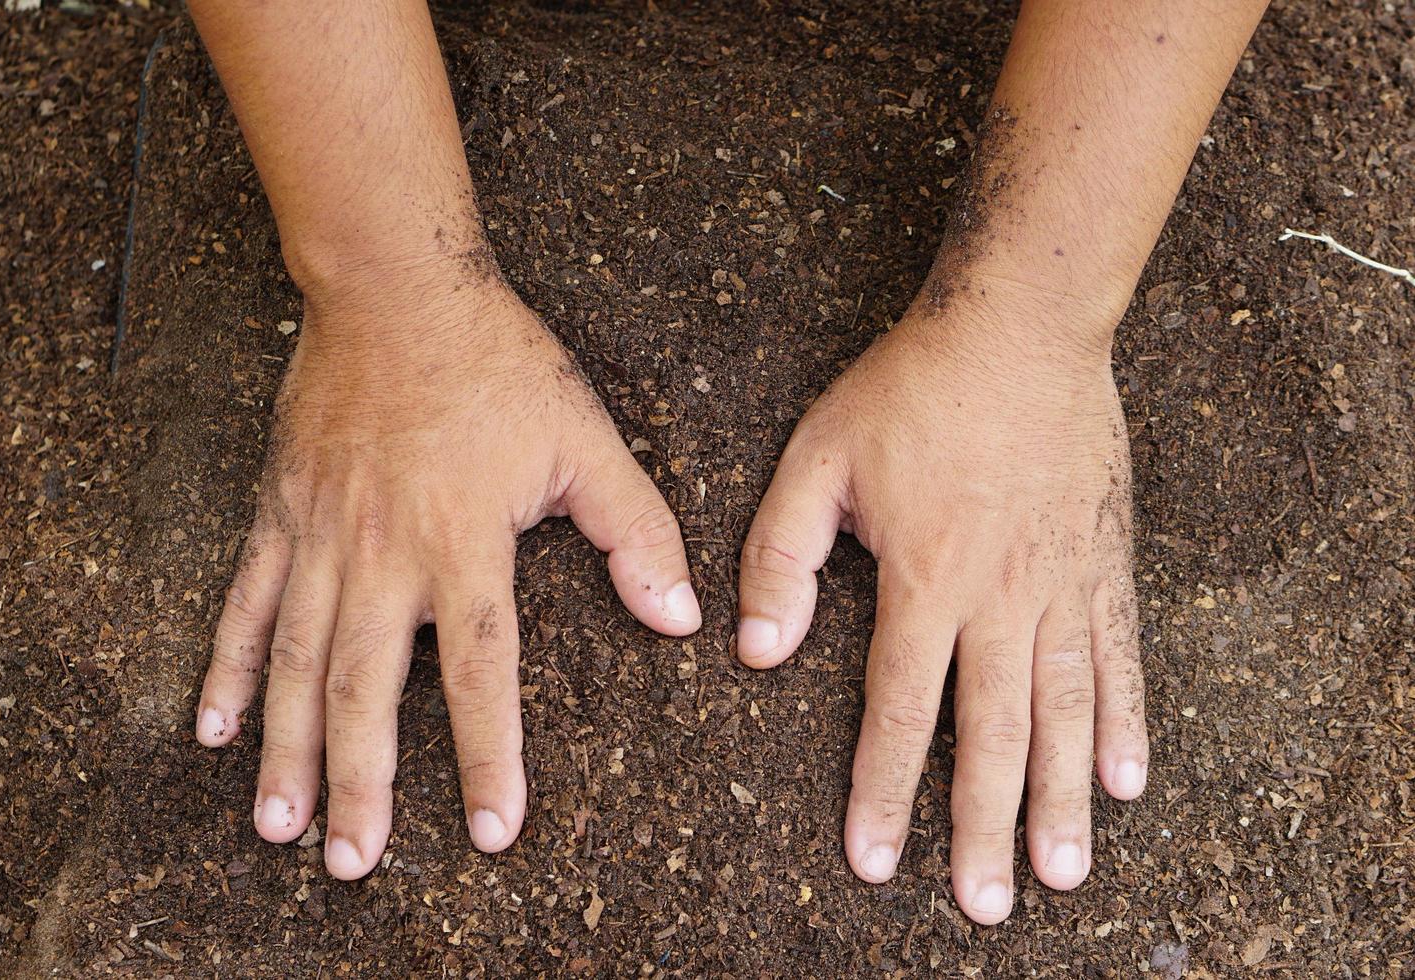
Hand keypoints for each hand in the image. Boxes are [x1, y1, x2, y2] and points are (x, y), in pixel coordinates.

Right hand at [194, 261, 700, 879]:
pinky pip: (249, 603)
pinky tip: (215, 727)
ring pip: (300, 663)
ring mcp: (323, 537)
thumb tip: (678, 615)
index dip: (489, 757)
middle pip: (369, 692)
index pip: (482, 674)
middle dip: (362, 784)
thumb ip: (633, 530)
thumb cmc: (498, 364)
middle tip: (354, 863)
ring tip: (280, 828)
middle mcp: (386, 556)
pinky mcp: (281, 513)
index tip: (490, 831)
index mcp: (466, 545)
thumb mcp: (585, 440)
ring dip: (288, 750)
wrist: (397, 290)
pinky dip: (231, 667)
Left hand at [736, 294, 1147, 923]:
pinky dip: (1125, 722)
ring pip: (1065, 712)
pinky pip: (1121, 658)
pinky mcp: (1105, 563)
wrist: (1018, 327)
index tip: (876, 860)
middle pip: (991, 735)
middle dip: (981, 827)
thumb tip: (757, 650)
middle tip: (986, 904)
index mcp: (923, 580)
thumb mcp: (815, 460)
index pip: (898, 708)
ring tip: (1063, 872)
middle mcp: (1001, 599)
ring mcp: (1063, 585)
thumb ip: (780, 556)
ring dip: (1061, 799)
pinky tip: (1127, 779)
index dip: (883, 790)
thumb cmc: (910, 390)